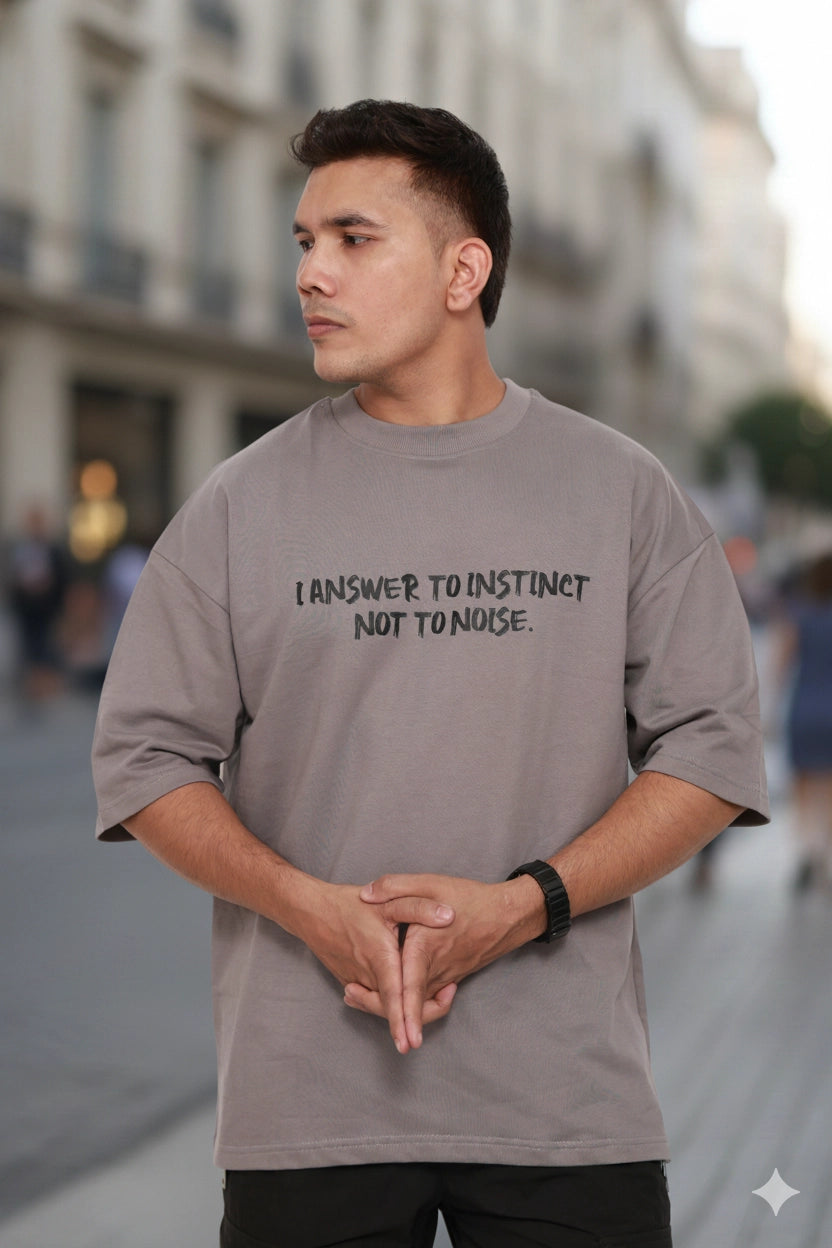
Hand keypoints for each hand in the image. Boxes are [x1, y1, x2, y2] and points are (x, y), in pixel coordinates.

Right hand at [298, 881, 454, 1053]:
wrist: (311, 912)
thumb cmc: (349, 905)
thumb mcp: (388, 902)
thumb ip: (419, 908)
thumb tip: (450, 916)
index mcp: (380, 958)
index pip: (393, 998)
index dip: (402, 1021)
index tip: (410, 1044)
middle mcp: (367, 977)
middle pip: (393, 1008)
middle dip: (418, 1013)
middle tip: (447, 995)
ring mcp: (356, 983)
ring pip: (383, 1005)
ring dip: (404, 1005)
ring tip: (435, 990)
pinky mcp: (349, 983)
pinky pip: (372, 997)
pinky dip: (388, 999)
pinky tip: (405, 988)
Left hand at [345, 872, 544, 1049]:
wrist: (506, 915)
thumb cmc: (470, 899)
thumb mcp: (431, 883)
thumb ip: (395, 886)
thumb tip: (365, 895)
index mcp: (426, 948)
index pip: (412, 988)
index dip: (405, 1015)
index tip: (404, 1040)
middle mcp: (435, 970)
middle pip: (409, 1005)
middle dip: (381, 1012)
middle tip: (349, 996)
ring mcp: (443, 977)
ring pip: (417, 1004)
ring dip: (391, 1005)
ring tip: (357, 990)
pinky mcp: (448, 978)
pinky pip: (425, 997)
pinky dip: (407, 1000)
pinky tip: (390, 987)